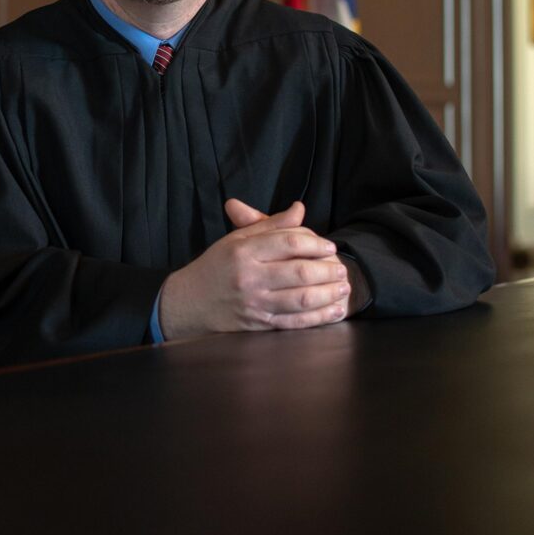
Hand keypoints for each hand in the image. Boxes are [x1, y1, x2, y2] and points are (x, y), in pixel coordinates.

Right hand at [226, 198, 370, 318]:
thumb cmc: (216, 266)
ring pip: (301, 299)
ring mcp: (254, 303)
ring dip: (328, 293)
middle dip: (327, 270)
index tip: (329, 246)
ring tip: (343, 286)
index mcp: (244, 251)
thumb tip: (299, 209)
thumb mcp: (237, 239)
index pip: (288, 242)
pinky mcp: (259, 325)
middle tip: (342, 268)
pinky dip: (319, 318)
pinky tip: (334, 311)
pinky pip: (295, 323)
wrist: (189, 302)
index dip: (315, 243)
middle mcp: (249, 277)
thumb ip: (270, 225)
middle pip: (299, 271)